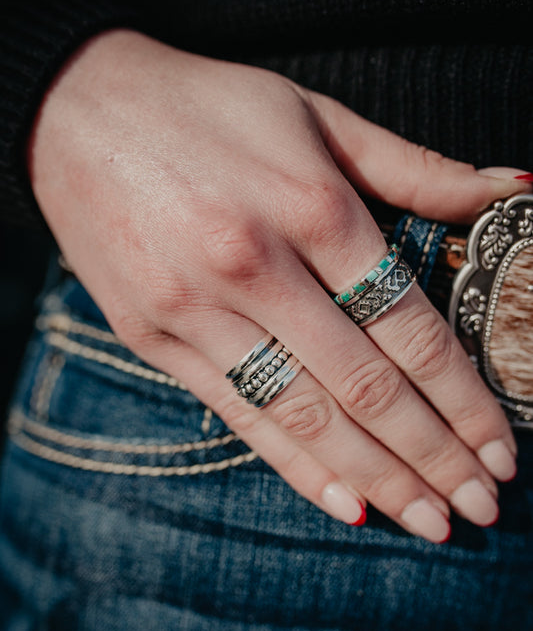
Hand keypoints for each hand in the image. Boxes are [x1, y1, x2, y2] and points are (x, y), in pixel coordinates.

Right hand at [28, 29, 529, 541]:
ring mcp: (197, 311)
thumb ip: (415, 166)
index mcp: (311, 206)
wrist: (77, 112)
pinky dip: (297, 466)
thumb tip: (510, 193)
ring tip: (432, 521)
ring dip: (379, 478)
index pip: (409, 329)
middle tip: (482, 504)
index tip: (500, 448)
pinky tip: (347, 506)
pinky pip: (239, 416)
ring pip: (306, 416)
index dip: (464, 400)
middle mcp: (257, 266)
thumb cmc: (208, 108)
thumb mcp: (317, 114)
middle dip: (434, 456)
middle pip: (367, 386)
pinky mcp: (154, 340)